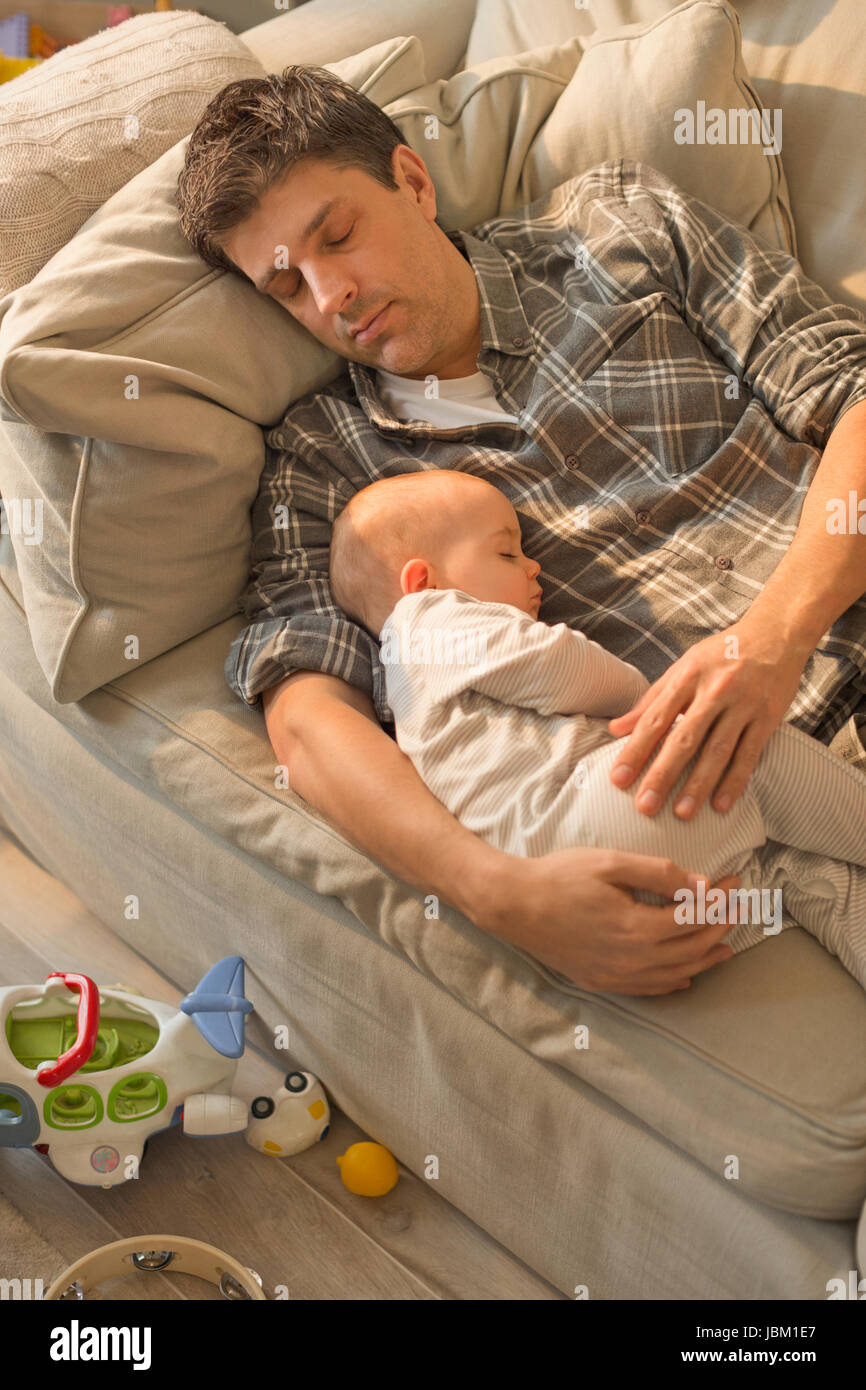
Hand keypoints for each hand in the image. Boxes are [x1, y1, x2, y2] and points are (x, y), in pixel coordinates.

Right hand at [480, 847, 738, 995]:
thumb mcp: (611, 863)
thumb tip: (702, 884)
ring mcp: (617, 975)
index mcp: (638, 927)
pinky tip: (685, 976)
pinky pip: (650, 990)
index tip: (736, 883)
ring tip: (726, 947)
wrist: (515, 906)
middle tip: (737, 909)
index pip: (696, 916)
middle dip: (720, 927)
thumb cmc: (560, 877)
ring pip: (677, 974)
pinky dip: (675, 983)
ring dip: (705, 959)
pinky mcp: (602, 982)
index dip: (721, 900)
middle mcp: (633, 959)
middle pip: (692, 948)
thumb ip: (659, 873)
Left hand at [605, 615, 808, 817]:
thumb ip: (650, 700)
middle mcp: (714, 690)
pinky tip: (720, 805)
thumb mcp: (682, 667)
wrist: (775, 634)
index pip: (656, 719)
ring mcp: (743, 705)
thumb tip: (616, 729)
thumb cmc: (721, 654)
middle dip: (662, 774)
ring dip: (698, 785)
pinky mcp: (768, 718)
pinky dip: (735, 781)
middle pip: (684, 739)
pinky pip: (749, 755)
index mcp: (687, 676)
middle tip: (645, 805)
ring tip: (681, 813)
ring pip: (717, 751)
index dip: (635, 750)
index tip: (619, 778)